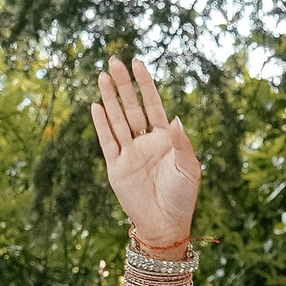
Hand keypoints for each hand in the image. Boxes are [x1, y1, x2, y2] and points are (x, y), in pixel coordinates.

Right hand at [91, 56, 198, 253]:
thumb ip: (182, 143)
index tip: (137, 63)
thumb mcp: (188, 168)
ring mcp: (129, 153)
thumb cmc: (182, 196)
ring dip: (110, 99)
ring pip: (117, 119)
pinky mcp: (116, 166)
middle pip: (131, 107)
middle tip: (113, 61)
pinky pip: (107, 141)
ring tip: (102, 76)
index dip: (145, 84)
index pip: (152, 104)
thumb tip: (176, 118)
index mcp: (165, 138)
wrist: (165, 224)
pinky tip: (96, 106)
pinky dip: (102, 124)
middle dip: (123, 85)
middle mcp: (145, 141)